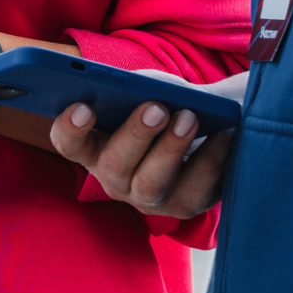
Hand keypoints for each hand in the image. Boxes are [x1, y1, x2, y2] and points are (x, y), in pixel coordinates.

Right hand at [49, 77, 232, 220]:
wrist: (209, 123)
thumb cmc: (166, 101)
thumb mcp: (148, 88)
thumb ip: (136, 87)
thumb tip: (141, 90)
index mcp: (93, 147)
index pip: (69, 144)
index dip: (70, 128)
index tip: (84, 106)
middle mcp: (115, 180)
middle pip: (113, 165)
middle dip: (134, 135)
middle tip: (156, 108)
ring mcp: (149, 199)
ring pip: (152, 183)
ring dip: (171, 149)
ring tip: (189, 117)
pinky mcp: (187, 205)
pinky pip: (197, 189)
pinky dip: (212, 157)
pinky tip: (224, 133)